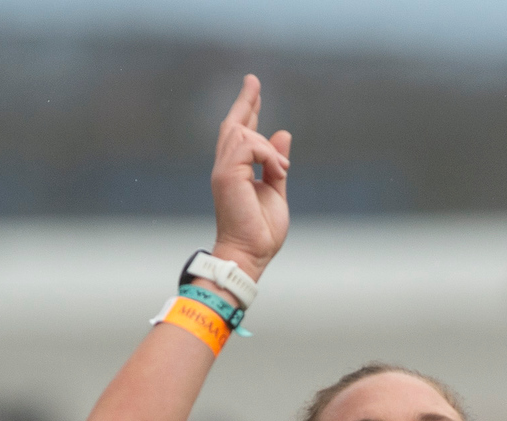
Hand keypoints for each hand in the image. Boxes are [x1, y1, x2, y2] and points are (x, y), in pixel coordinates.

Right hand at [209, 75, 290, 281]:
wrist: (250, 254)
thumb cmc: (260, 232)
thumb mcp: (276, 191)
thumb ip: (277, 164)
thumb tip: (283, 135)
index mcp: (237, 173)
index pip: (241, 135)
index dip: (248, 110)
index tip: (254, 90)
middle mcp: (226, 168)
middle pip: (234, 125)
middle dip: (245, 101)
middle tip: (253, 80)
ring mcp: (224, 170)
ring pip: (245, 133)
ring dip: (269, 148)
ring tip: (281, 170)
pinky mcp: (227, 174)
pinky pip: (250, 144)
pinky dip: (268, 154)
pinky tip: (278, 170)